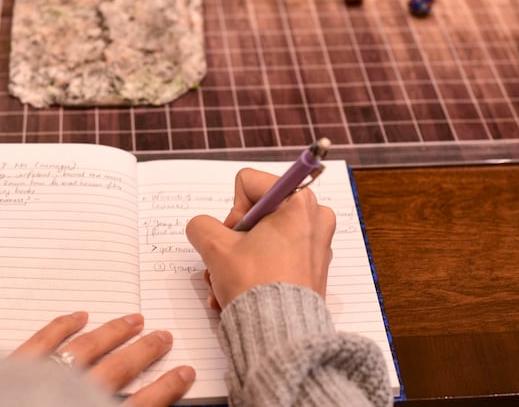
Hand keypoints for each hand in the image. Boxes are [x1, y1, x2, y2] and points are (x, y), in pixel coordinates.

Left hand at [11, 311, 194, 406]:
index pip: (144, 404)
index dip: (167, 387)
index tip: (184, 372)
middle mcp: (74, 397)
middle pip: (120, 368)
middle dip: (146, 351)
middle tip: (163, 336)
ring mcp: (43, 381)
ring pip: (87, 348)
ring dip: (113, 332)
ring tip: (133, 320)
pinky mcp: (14, 369)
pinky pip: (44, 341)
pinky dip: (64, 326)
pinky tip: (79, 316)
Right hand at [186, 168, 335, 309]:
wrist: (281, 335)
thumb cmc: (256, 287)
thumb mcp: (215, 248)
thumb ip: (201, 225)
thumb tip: (204, 228)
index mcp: (298, 201)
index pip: (248, 183)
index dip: (231, 211)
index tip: (234, 237)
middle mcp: (314, 217)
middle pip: (255, 212)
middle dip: (233, 241)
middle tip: (229, 263)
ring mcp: (316, 243)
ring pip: (261, 237)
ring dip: (237, 260)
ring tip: (226, 285)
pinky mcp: (313, 266)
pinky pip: (275, 256)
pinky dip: (255, 271)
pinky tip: (238, 293)